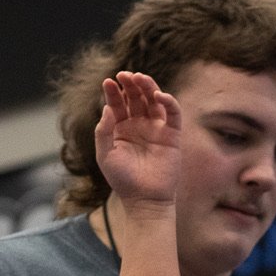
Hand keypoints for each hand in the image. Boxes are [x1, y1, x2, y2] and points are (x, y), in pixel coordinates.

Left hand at [96, 71, 181, 205]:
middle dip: (130, 84)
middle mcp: (139, 125)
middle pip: (135, 97)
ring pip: (153, 100)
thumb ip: (103, 131)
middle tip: (124, 75)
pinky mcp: (172, 135)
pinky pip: (172, 113)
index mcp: (121, 128)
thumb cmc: (123, 180)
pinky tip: (158, 96)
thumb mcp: (105, 155)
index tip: (108, 82)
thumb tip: (108, 108)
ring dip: (148, 86)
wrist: (144, 200)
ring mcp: (156, 129)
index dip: (113, 92)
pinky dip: (168, 101)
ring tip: (139, 78)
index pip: (117, 103)